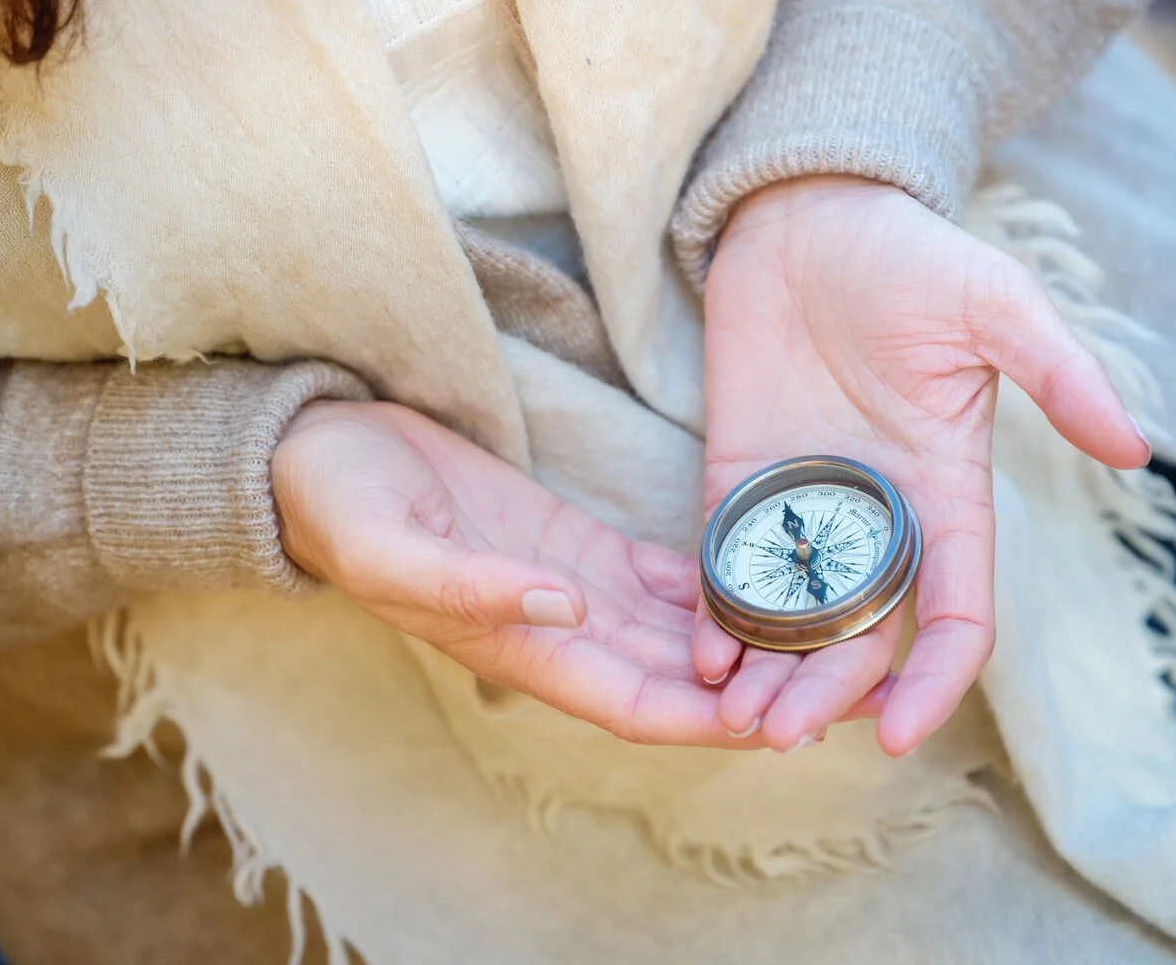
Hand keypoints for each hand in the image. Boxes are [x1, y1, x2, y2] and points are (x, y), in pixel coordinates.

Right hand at [271, 401, 886, 745]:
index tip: (789, 722)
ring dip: (753, 642)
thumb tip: (565, 610)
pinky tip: (772, 575)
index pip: (639, 704)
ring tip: (836, 631)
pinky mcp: (579, 542)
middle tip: (853, 680)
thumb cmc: (342, 506)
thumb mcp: (392, 545)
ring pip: (683, 632)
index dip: (711, 721)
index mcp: (521, 646)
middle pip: (681, 679)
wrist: (322, 454)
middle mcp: (563, 629)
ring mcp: (575, 586)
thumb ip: (472, 587)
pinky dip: (716, 585)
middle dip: (761, 690)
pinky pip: (663, 578)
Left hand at [695, 175, 1149, 755]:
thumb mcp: (994, 305)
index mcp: (944, 495)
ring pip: (791, 618)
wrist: (805, 213)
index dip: (934, 678)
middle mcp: (875, 518)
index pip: (952, 614)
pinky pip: (726, 565)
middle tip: (779, 732)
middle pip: (860, 636)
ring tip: (730, 716)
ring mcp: (802, 506)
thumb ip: (1058, 374)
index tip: (899, 734)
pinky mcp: (737, 482)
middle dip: (827, 691)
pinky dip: (716, 615)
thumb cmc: (907, 254)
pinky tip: (698, 652)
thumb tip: (1137, 450)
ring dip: (768, 673)